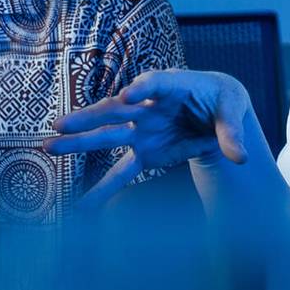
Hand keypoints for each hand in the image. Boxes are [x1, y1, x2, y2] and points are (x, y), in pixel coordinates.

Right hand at [45, 69, 255, 206]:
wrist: (217, 108)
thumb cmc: (223, 100)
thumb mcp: (233, 109)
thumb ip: (232, 132)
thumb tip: (240, 157)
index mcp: (174, 85)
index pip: (156, 83)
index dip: (142, 88)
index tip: (128, 97)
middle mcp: (150, 106)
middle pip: (116, 110)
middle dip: (89, 118)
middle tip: (61, 125)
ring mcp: (144, 130)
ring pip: (108, 137)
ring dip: (80, 144)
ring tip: (48, 148)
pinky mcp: (147, 152)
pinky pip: (123, 172)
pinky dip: (104, 189)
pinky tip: (81, 206)